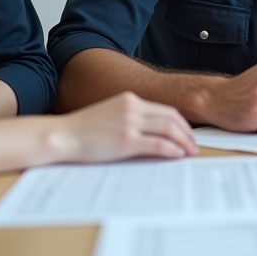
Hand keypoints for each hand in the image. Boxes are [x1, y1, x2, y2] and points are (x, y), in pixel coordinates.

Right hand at [58, 92, 196, 160]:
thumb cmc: (84, 129)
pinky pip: (157, 145)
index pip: (166, 110)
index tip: (187, 134)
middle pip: (172, 118)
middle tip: (193, 145)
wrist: (63, 136)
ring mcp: (130, 124)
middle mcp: (133, 108)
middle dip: (187, 133)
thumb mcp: (111, 114)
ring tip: (189, 152)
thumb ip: (132, 117)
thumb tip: (153, 131)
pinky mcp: (126, 141)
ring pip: (168, 130)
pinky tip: (177, 155)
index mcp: (130, 99)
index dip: (181, 123)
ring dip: (183, 142)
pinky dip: (171, 150)